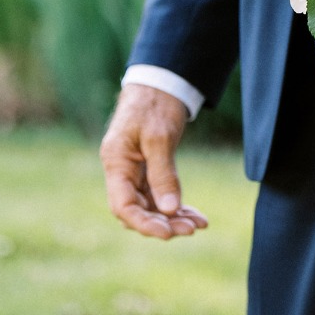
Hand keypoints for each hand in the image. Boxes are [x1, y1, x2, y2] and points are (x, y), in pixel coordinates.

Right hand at [100, 85, 207, 240]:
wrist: (161, 81)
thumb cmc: (155, 103)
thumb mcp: (159, 136)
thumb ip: (162, 173)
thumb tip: (169, 210)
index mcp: (116, 162)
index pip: (122, 206)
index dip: (143, 224)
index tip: (167, 233)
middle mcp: (122, 171)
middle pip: (137, 210)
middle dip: (163, 223)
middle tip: (191, 229)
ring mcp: (135, 172)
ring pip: (151, 206)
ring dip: (173, 218)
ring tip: (199, 224)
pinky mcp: (149, 170)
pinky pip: (160, 196)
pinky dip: (176, 206)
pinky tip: (196, 216)